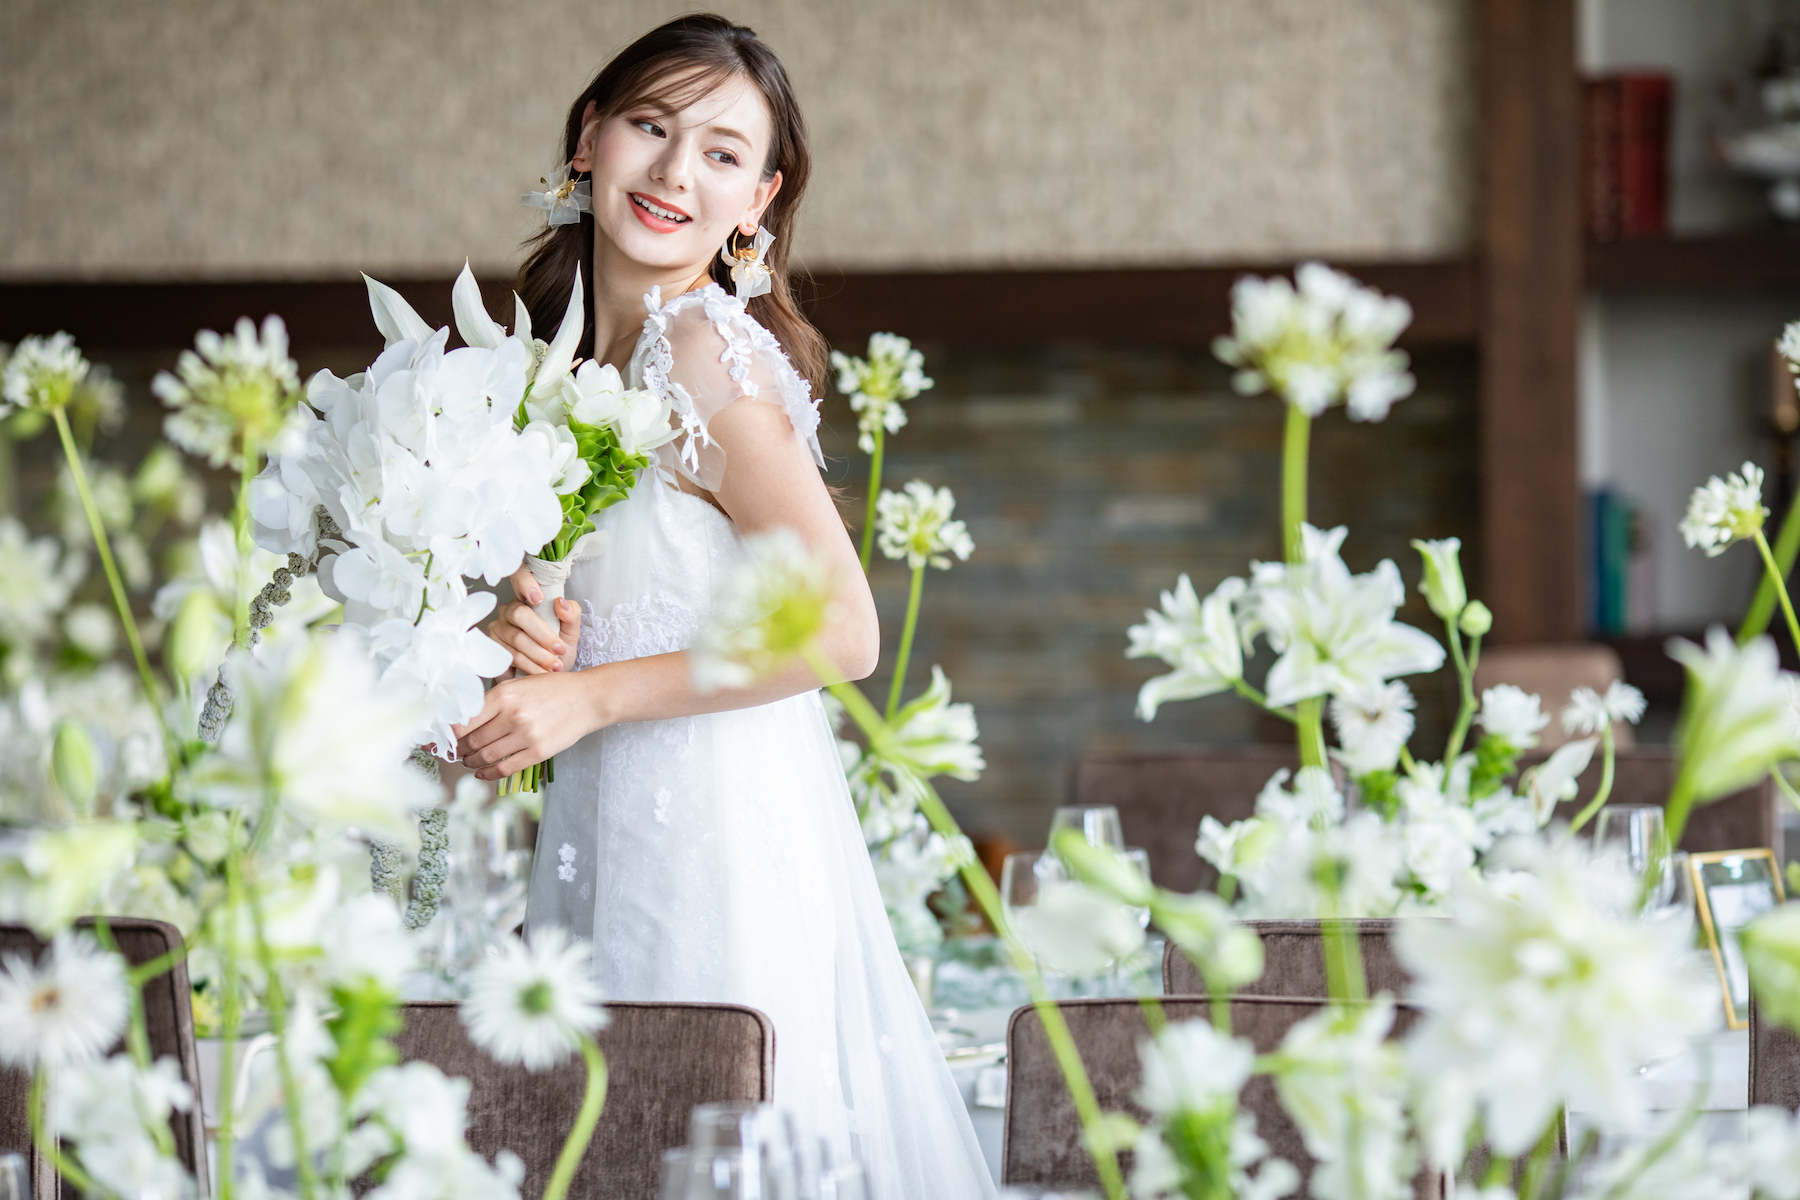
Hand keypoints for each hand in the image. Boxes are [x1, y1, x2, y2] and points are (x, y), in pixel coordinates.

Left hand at [454, 670, 598, 779]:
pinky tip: (482, 772)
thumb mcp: (518, 685)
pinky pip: (504, 769)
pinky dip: (488, 773)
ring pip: (485, 756)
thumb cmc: (551, 689)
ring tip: (468, 761)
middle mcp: (512, 716)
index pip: (464, 721)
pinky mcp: (538, 752)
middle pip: (471, 741)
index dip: (447, 735)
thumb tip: (463, 720)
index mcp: (503, 696)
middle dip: (459, 750)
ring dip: (471, 762)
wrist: (587, 698)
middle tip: (454, 752)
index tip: (440, 741)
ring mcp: (526, 735)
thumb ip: (492, 701)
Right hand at [486, 565, 580, 673]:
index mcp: (527, 599)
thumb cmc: (556, 651)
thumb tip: (561, 602)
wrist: (544, 677)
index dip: (525, 583)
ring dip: (540, 656)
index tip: (538, 598)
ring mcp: (498, 629)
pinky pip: (511, 656)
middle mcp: (509, 611)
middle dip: (544, 635)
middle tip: (560, 650)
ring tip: (556, 666)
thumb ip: (571, 616)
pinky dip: (530, 666)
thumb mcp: (570, 632)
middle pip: (521, 615)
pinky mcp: (493, 649)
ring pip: (517, 639)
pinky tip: (542, 672)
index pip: (520, 577)